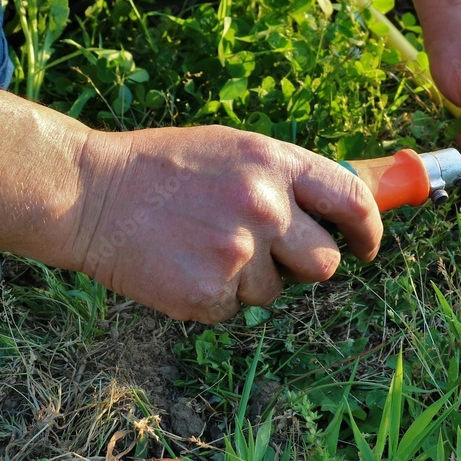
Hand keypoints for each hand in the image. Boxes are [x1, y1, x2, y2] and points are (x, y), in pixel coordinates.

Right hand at [64, 126, 381, 322]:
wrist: (91, 193)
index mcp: (275, 162)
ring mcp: (238, 251)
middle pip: (325, 262)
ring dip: (251, 280)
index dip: (369, 230)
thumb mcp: (236, 150)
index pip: (352, 202)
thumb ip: (289, 178)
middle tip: (271, 255)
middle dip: (305, 266)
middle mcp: (265, 205)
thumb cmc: (166, 169)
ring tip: (205, 247)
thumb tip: (344, 210)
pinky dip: (215, 296)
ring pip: (275, 292)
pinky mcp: (208, 292)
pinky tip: (184, 265)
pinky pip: (235, 309)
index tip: (365, 247)